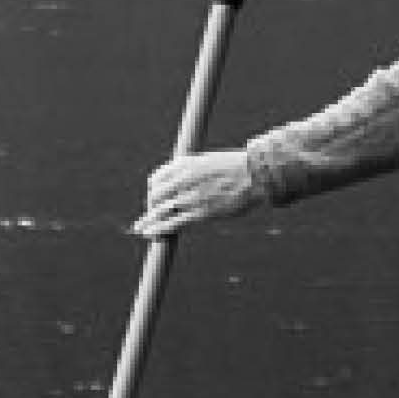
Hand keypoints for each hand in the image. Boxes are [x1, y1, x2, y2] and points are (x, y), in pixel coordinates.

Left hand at [137, 149, 263, 237]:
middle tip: (149, 217)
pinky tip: (152, 235)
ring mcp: (191, 196)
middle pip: (156, 196)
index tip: (155, 200)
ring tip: (141, 230)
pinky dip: (159, 230)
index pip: (157, 179)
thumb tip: (189, 180)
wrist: (256, 174)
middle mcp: (184, 179)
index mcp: (185, 164)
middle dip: (151, 208)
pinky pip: (172, 223)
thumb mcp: (210, 162)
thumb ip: (195, 171)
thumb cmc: (238, 169)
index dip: (153, 191)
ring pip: (160, 211)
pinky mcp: (200, 212)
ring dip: (149, 222)